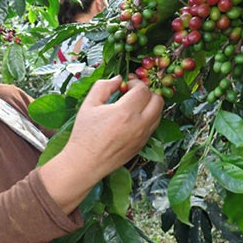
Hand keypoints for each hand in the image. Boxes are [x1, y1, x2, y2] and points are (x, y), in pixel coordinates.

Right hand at [38, 76, 163, 213]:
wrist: (85, 163)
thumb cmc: (84, 134)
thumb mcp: (89, 105)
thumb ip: (103, 86)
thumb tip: (118, 79)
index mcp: (125, 112)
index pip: (143, 89)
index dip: (135, 83)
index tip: (125, 85)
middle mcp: (139, 124)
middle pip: (158, 100)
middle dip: (147, 93)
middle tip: (133, 94)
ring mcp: (142, 137)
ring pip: (158, 114)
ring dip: (149, 106)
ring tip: (133, 106)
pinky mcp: (141, 146)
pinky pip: (152, 127)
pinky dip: (147, 119)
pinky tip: (132, 120)